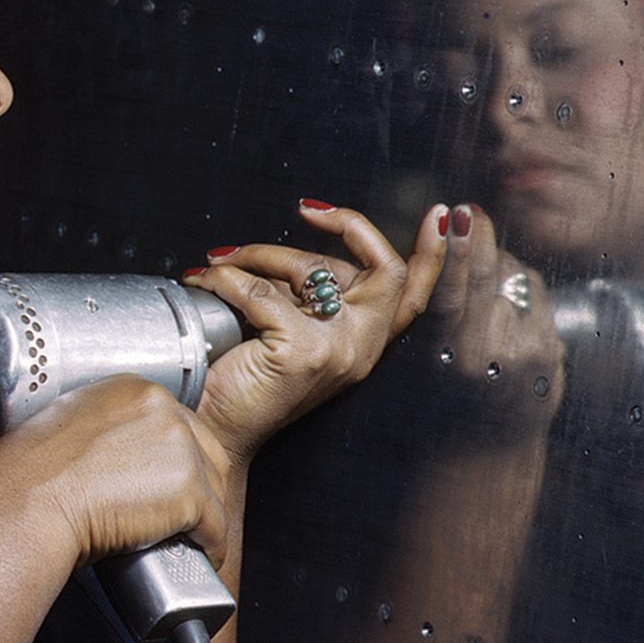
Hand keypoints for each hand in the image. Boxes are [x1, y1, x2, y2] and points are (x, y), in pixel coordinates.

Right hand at [0, 374, 236, 567]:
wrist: (29, 502)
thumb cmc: (33, 473)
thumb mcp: (68, 424)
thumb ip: (104, 427)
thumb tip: (116, 454)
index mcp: (134, 389)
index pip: (180, 424)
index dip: (178, 458)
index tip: (169, 481)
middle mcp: (164, 410)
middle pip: (207, 452)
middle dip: (200, 486)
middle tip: (179, 514)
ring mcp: (181, 449)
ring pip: (215, 488)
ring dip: (205, 516)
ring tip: (185, 537)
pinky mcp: (188, 491)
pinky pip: (216, 525)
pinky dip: (211, 544)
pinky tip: (200, 553)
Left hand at [181, 199, 449, 462]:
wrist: (212, 432)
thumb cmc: (244, 381)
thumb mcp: (292, 329)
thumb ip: (310, 294)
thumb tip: (299, 248)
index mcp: (364, 343)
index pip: (414, 295)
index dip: (433, 253)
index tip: (437, 214)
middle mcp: (360, 348)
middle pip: (385, 269)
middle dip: (348, 225)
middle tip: (308, 210)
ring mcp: (335, 351)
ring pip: (311, 267)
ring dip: (259, 251)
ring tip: (223, 260)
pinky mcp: (300, 352)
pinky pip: (259, 289)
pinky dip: (225, 277)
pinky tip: (206, 280)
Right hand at [422, 204, 564, 411]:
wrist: (485, 451)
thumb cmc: (440, 393)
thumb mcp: (418, 355)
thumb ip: (426, 303)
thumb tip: (442, 231)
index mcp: (442, 356)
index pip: (447, 293)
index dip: (449, 249)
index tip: (447, 212)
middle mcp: (484, 357)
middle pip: (485, 273)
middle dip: (477, 235)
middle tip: (468, 211)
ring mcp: (523, 355)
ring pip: (513, 277)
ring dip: (498, 264)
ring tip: (480, 281)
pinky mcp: (550, 353)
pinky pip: (536, 294)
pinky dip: (520, 289)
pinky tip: (506, 307)